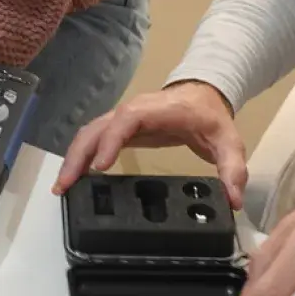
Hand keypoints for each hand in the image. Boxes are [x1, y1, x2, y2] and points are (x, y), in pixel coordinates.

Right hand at [54, 82, 247, 207]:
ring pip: (90, 133)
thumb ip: (232, 169)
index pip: (127, 120)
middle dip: (79, 155)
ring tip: (62, 187)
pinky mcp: (118, 128)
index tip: (100, 166)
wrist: (202, 95)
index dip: (112, 141)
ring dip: (73, 157)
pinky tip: (74, 178)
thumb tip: (232, 200)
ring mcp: (122, 118)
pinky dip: (80, 156)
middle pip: (98, 128)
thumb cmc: (210, 117)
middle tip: (66, 185)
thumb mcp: (228, 142)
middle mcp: (133, 111)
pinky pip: (94, 138)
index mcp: (157, 110)